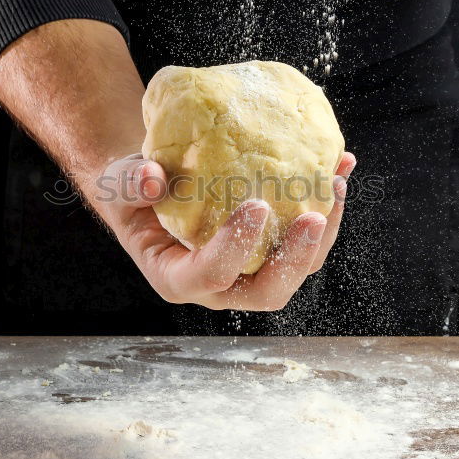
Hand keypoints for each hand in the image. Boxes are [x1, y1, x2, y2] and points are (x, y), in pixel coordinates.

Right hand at [89, 152, 356, 310]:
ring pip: (296, 268)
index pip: (210, 275)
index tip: (256, 206)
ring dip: (322, 231)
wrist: (152, 189)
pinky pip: (305, 238)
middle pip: (267, 291)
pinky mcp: (271, 250)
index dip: (235, 248)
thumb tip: (153, 179)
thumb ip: (130, 184)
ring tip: (336, 181)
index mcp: (178, 278)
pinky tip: (340, 167)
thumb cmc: (132, 194)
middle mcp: (220, 285)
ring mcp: (250, 271)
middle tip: (313, 214)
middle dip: (296, 259)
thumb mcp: (119, 186)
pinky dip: (327, 206)